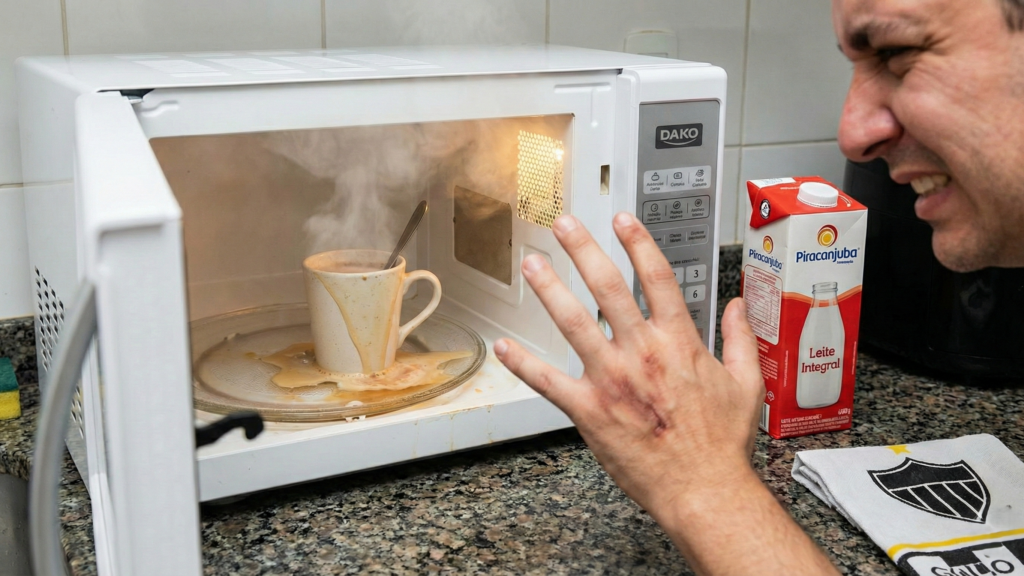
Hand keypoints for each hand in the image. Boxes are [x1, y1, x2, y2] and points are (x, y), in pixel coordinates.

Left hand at [493, 212, 764, 516]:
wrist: (705, 490)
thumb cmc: (722, 444)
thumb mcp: (747, 383)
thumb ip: (740, 338)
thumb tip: (736, 306)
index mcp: (679, 343)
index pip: (657, 278)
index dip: (638, 243)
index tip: (622, 219)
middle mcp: (642, 353)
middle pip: (608, 288)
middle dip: (583, 250)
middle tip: (563, 225)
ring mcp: (613, 380)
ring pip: (574, 323)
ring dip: (549, 290)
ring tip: (532, 264)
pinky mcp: (590, 411)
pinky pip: (549, 382)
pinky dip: (523, 364)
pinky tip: (505, 347)